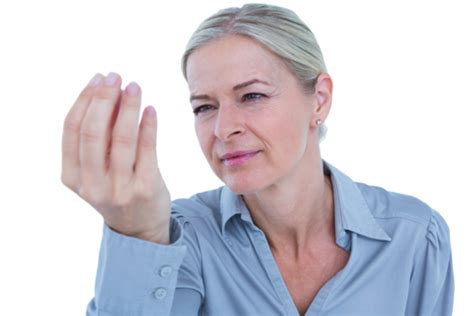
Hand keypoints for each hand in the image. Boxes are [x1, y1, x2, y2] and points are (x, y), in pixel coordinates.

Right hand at [61, 72, 170, 243]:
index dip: (84, 100)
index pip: (72, 130)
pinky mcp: (145, 188)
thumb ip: (95, 140)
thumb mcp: (95, 171)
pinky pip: (147, 148)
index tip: (97, 79)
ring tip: (134, 87)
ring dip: (128, 106)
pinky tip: (150, 109)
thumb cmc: (116, 189)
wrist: (140, 228)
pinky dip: (148, 125)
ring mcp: (119, 188)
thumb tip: (106, 92)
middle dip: (104, 98)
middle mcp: (92, 185)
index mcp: (72, 177)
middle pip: (93, 131)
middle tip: (115, 76)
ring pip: (121, 138)